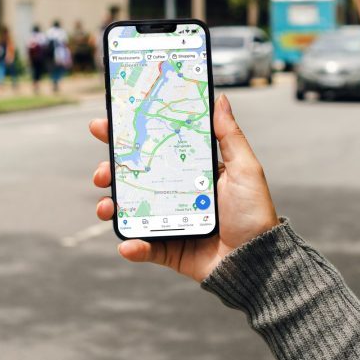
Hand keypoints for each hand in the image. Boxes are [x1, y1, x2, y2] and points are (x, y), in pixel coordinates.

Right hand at [90, 94, 279, 281]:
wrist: (257, 260)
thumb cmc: (254, 212)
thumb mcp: (245, 168)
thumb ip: (230, 135)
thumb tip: (219, 99)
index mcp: (192, 172)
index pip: (154, 148)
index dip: (128, 137)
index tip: (104, 126)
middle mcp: (177, 194)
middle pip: (134, 177)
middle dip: (110, 172)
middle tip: (101, 172)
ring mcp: (170, 221)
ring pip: (130, 210)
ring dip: (111, 206)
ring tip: (106, 206)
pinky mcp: (169, 249)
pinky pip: (144, 246)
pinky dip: (132, 245)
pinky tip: (127, 243)